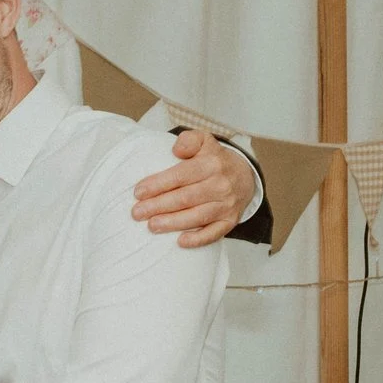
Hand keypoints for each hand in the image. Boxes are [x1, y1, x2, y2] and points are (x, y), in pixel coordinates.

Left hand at [131, 127, 255, 248]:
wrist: (245, 177)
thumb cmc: (215, 160)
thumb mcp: (204, 141)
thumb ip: (189, 140)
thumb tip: (176, 150)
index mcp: (211, 164)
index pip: (181, 175)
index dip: (158, 184)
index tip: (139, 192)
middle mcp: (220, 185)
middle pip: (186, 197)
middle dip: (159, 206)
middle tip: (137, 213)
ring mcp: (226, 205)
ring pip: (197, 216)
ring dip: (173, 223)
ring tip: (152, 226)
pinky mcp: (229, 221)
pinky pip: (214, 233)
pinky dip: (198, 239)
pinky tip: (181, 242)